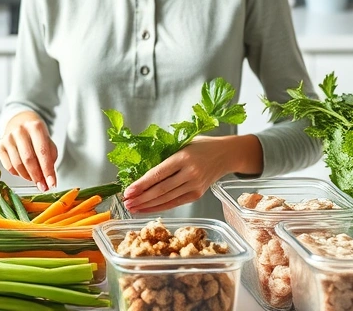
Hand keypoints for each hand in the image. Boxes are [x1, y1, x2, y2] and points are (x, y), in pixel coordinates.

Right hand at [0, 112, 57, 191]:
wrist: (20, 123)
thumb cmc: (36, 136)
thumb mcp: (48, 142)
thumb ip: (50, 160)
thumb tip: (48, 181)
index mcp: (35, 126)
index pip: (42, 152)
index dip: (47, 170)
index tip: (52, 184)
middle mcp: (20, 130)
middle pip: (28, 159)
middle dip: (37, 176)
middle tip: (43, 187)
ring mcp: (7, 137)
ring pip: (17, 165)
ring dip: (28, 177)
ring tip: (35, 179)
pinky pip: (9, 166)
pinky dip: (18, 174)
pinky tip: (24, 172)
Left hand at [122, 134, 261, 212]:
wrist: (226, 154)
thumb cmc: (201, 146)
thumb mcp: (182, 143)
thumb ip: (164, 154)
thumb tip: (138, 166)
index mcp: (183, 157)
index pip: (158, 174)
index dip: (141, 184)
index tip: (127, 191)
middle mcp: (190, 173)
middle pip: (160, 190)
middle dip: (141, 198)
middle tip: (125, 202)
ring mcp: (195, 185)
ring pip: (166, 199)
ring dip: (147, 205)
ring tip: (132, 207)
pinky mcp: (197, 194)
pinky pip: (175, 203)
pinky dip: (159, 207)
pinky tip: (147, 209)